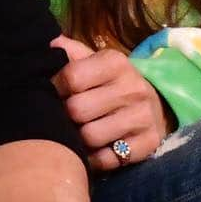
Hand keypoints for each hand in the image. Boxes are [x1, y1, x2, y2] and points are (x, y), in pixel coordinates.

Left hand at [51, 36, 173, 170]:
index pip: (71, 78)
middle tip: (68, 116)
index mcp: (116, 62)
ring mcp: (144, 116)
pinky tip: (95, 148)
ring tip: (80, 131)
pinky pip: (107, 159)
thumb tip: (49, 42)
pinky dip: (94, 158)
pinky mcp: (149, 143)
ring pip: (90, 137)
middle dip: (67, 116)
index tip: (56, 92)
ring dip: (79, 138)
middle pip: (77, 110)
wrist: (152, 104)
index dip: (56, 88)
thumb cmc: (109, 82)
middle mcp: (133, 87)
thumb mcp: (93, 62)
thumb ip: (69, 53)